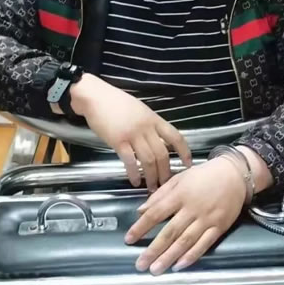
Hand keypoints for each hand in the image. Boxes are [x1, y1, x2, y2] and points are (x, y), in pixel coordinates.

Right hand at [71, 74, 191, 189]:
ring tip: (151, 187)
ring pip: (148, 160)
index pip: (175, 136)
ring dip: (152, 176)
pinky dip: (134, 173)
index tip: (188, 164)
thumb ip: (149, 124)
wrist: (95, 97)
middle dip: (166, 172)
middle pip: (162, 153)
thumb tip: (156, 140)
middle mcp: (146, 127)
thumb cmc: (115, 102)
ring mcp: (132, 134)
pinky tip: (135, 181)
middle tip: (166, 184)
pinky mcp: (118, 141)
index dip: (184, 152)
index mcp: (154, 119)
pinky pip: (130, 161)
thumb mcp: (139, 109)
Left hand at [125, 157, 246, 274]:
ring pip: (185, 241)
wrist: (235, 174)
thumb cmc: (204, 175)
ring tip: (156, 269)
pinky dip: (192, 256)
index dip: (141, 227)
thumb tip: (141, 210)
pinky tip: (179, 265)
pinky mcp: (219, 227)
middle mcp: (192, 209)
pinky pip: (204, 244)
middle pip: (170, 232)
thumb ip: (160, 194)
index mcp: (180, 194)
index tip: (129, 239)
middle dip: (154, 249)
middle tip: (140, 264)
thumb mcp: (180, 178)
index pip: (156, 213)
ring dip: (169, 257)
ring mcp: (207, 219)